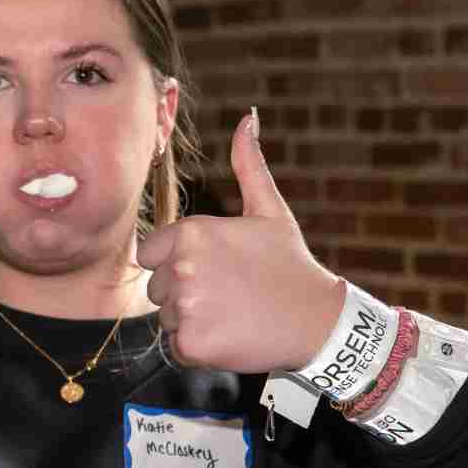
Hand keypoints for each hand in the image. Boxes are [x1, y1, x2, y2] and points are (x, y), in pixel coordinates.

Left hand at [141, 111, 345, 374]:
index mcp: (191, 233)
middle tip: (229, 294)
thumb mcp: (270, 211)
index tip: (214, 270)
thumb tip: (247, 117)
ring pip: (167, 320)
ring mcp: (186, 307)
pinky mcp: (192, 344)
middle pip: (157, 289)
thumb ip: (248, 165)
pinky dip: (199, 349)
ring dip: (192, 322)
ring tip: (233, 314)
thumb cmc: (290, 265)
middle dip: (184, 294)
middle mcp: (182, 268)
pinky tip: (231, 336)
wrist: (316, 321)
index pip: (150, 255)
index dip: (177, 264)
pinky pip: (177, 349)